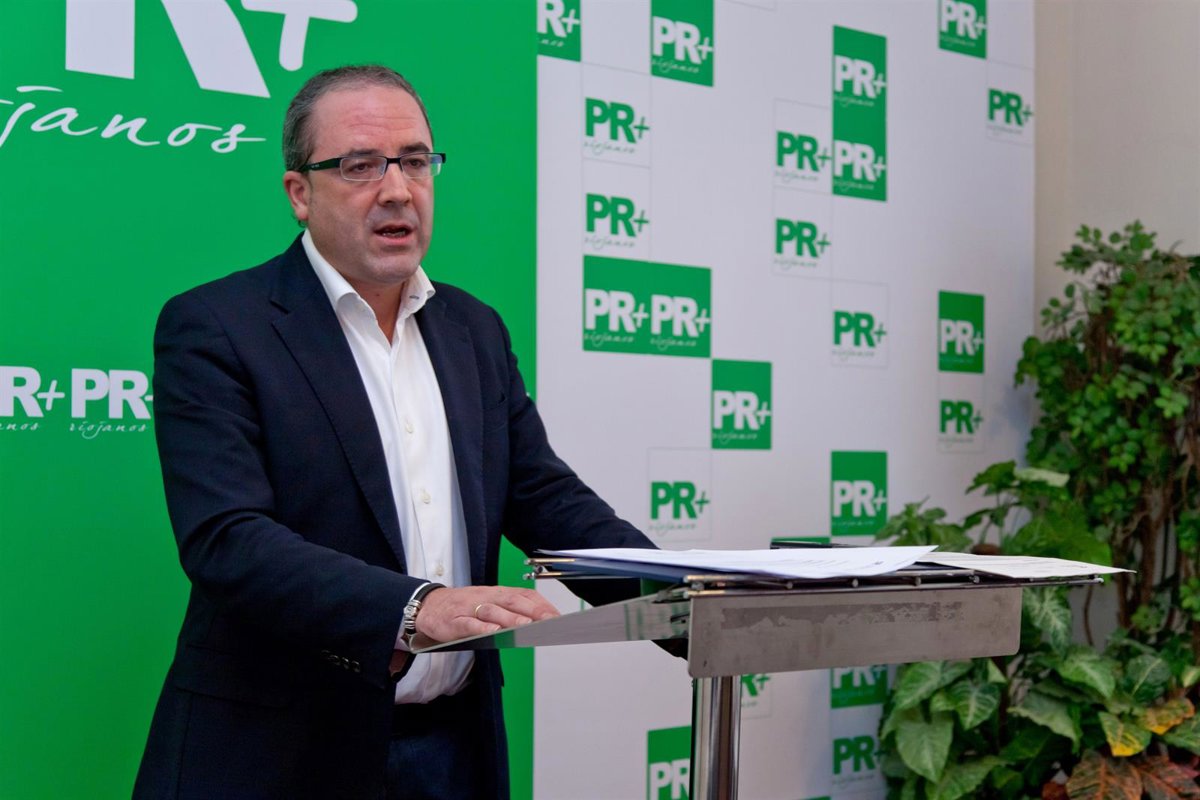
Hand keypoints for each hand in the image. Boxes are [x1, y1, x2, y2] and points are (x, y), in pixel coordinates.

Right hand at [415, 585, 559, 642]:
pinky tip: (493, 633)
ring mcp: (468, 609)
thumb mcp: (487, 604)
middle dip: (533, 611)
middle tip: (551, 621)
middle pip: (512, 601)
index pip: (523, 595)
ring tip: (528, 626)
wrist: (427, 607)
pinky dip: (481, 628)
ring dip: (511, 619)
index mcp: (496, 593)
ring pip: (492, 612)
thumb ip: (509, 611)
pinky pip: (468, 624)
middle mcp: (485, 598)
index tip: (559, 616)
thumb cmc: (462, 608)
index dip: (541, 604)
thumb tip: (536, 623)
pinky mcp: (452, 622)